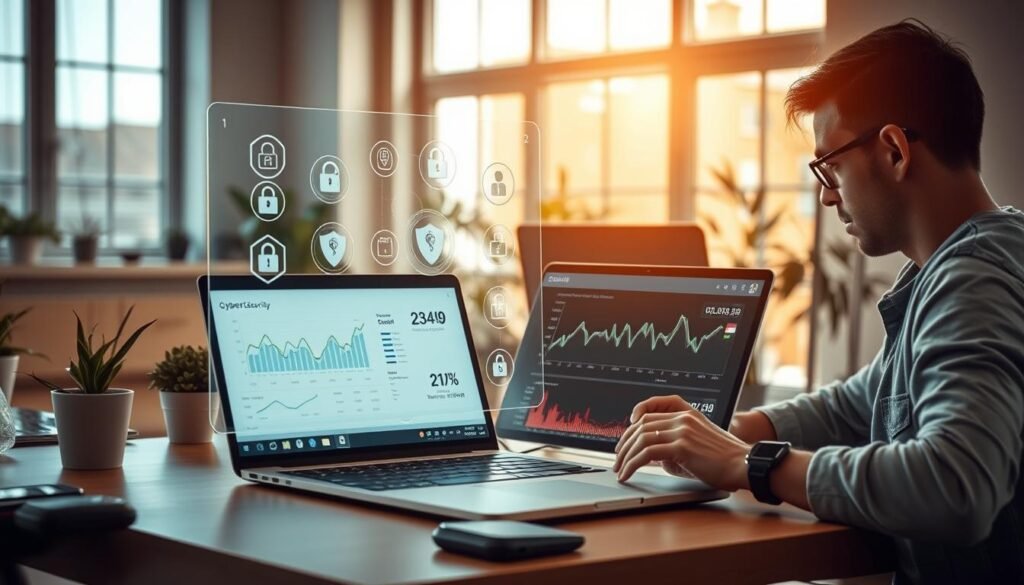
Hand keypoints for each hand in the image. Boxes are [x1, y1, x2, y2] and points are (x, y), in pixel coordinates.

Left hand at [613, 395, 751, 491]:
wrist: (744, 465)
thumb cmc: (725, 460)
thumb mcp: (696, 446)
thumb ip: (673, 446)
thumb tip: (653, 456)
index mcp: (687, 414)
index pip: (652, 409)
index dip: (634, 420)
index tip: (625, 434)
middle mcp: (683, 418)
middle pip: (641, 425)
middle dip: (625, 443)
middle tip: (617, 458)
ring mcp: (682, 430)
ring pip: (641, 438)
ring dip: (626, 456)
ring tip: (620, 469)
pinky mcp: (681, 446)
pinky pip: (647, 453)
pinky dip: (633, 464)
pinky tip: (628, 473)